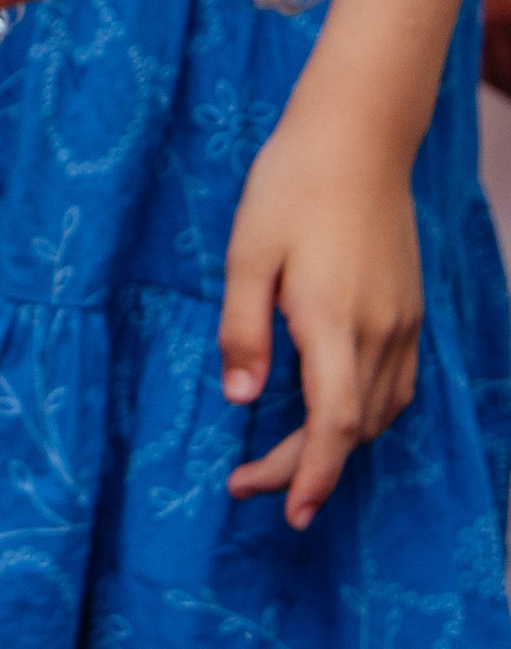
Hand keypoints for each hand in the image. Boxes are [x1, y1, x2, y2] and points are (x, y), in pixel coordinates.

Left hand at [219, 106, 422, 528]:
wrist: (356, 139)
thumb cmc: (291, 187)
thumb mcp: (247, 253)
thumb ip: (243, 328)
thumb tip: (238, 399)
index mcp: (333, 322)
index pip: (333, 426)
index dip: (312, 476)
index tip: (283, 510)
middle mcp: (379, 333)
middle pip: (354, 429)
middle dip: (306, 468)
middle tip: (250, 484)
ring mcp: (403, 323)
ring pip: (379, 412)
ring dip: (337, 443)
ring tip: (284, 457)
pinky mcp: (410, 309)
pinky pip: (396, 384)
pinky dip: (365, 412)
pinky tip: (333, 410)